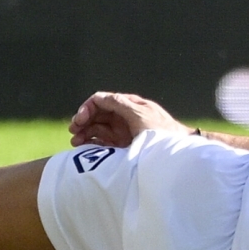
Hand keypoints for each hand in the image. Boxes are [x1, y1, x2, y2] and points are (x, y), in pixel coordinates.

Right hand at [69, 92, 188, 146]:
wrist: (174, 153)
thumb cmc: (161, 131)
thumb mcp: (140, 115)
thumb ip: (120, 105)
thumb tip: (99, 97)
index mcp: (128, 105)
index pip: (102, 101)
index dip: (88, 108)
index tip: (80, 120)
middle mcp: (122, 117)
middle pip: (96, 115)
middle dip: (83, 121)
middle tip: (74, 131)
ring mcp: (121, 131)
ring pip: (96, 128)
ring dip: (84, 133)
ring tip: (76, 142)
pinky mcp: (120, 145)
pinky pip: (100, 142)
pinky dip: (90, 143)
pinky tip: (83, 147)